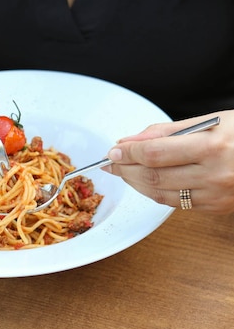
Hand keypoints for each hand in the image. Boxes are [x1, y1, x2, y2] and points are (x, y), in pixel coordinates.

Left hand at [103, 111, 233, 213]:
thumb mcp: (208, 121)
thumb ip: (166, 131)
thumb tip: (131, 140)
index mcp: (212, 146)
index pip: (155, 153)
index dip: (128, 152)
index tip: (114, 149)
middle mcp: (214, 174)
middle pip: (154, 176)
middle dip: (126, 169)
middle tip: (112, 161)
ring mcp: (216, 195)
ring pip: (161, 195)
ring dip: (136, 183)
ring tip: (123, 171)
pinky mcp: (217, 208)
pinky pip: (177, 204)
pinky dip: (155, 193)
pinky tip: (145, 182)